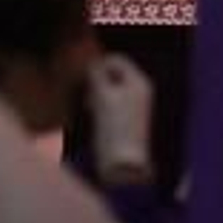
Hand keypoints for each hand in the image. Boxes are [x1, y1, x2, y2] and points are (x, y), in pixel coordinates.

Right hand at [89, 53, 153, 183]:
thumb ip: (97, 76)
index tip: (84, 78)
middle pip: (113, 73)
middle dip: (96, 80)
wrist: (125, 162)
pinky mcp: (126, 119)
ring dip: (96, 93)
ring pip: (110, 88)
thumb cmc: (115, 127)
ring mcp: (134, 105)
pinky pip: (110, 103)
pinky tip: (92, 115)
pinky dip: (100, 105)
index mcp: (138, 81)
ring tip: (89, 107)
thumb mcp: (103, 97)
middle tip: (87, 94)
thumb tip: (92, 62)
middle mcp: (139, 90)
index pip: (117, 59)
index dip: (98, 64)